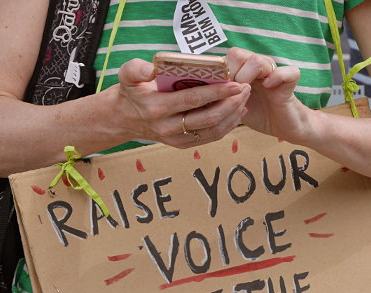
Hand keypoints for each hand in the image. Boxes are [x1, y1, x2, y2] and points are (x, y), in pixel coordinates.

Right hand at [114, 58, 250, 147]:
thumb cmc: (132, 91)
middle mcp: (168, 127)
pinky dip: (227, 126)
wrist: (124, 118)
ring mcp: (177, 139)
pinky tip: (237, 112)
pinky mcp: (183, 145)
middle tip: (245, 88)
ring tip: (245, 98)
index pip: (193, 100)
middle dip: (231, 104)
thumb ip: (135, 69)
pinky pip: (210, 137)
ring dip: (233, 115)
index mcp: (157, 108)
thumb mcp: (127, 75)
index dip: (216, 92)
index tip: (235, 83)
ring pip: (213, 130)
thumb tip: (150, 69)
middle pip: (208, 118)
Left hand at [225, 47, 308, 142]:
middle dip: (229, 76)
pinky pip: (288, 71)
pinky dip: (277, 77)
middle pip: (238, 54)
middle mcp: (256, 66)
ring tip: (246, 93)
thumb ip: (220, 97)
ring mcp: (273, 72)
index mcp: (242, 70)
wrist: (281, 125)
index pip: (225, 58)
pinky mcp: (289, 81)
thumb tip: (200, 94)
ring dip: (247, 77)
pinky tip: (268, 87)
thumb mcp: (233, 106)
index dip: (219, 74)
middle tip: (231, 94)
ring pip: (258, 60)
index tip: (217, 92)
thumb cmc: (256, 114)